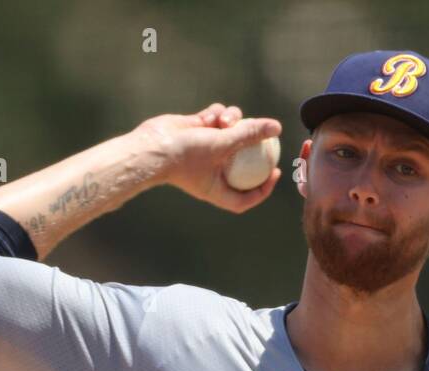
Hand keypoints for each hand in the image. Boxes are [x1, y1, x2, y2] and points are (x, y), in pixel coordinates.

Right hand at [134, 103, 283, 213]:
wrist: (151, 145)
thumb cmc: (185, 155)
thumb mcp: (222, 145)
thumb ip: (250, 134)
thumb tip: (277, 127)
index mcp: (217, 187)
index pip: (245, 197)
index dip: (264, 188)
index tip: (275, 172)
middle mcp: (213, 171)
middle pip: (243, 162)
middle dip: (254, 146)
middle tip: (266, 135)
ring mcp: (205, 150)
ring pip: (231, 133)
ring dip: (233, 122)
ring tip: (225, 120)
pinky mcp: (198, 131)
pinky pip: (216, 121)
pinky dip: (217, 115)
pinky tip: (212, 114)